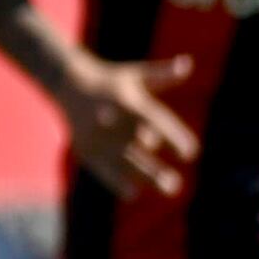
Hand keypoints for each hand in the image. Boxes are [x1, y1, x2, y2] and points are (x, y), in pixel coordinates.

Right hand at [60, 54, 200, 200]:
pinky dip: (115, 181)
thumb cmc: (112, 81)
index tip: (190, 153)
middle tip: (175, 184)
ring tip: (167, 188)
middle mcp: (113, 121)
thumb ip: (162, 74)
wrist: (68, 83)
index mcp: (128, 102)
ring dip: (144, 176)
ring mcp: (97, 137)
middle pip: (139, 148)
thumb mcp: (137, 75)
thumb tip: (187, 65)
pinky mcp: (85, 147)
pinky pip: (102, 168)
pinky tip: (132, 193)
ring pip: (123, 162)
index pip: (156, 123)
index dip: (174, 139)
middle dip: (156, 169)